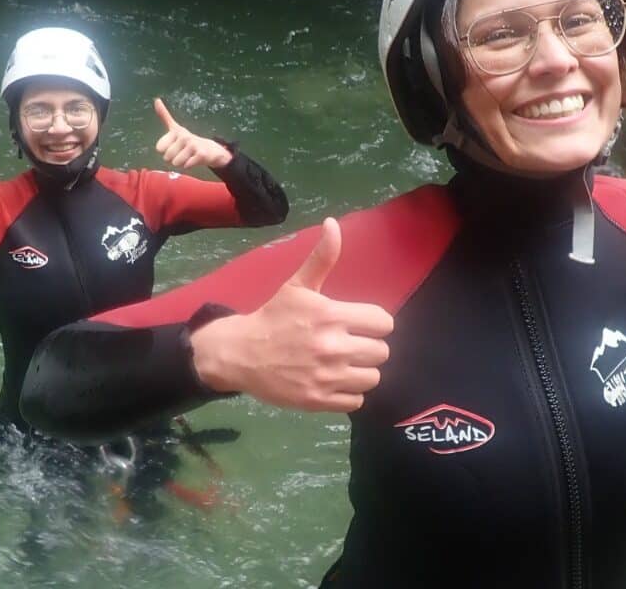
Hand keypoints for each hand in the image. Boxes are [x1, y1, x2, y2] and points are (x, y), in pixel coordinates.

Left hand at [154, 98, 232, 169]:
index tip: (173, 145)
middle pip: (167, 157)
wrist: (209, 149)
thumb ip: (164, 115)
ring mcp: (193, 145)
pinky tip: (194, 159)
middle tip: (181, 152)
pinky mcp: (200, 154)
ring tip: (188, 156)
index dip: (165, 150)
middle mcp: (184, 136)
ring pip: (176, 163)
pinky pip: (186, 165)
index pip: (159, 148)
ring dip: (181, 163)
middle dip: (173, 158)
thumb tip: (156, 99)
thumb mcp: (175, 128)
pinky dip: (189, 165)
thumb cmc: (187, 140)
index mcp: (175, 131)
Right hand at [189, 218, 393, 412]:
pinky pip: (356, 401)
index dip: (374, 323)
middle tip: (350, 346)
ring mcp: (326, 376)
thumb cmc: (274, 318)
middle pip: (381, 352)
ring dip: (361, 372)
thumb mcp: (297, 286)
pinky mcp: (319, 400)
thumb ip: (322, 257)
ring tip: (344, 365)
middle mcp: (332, 346)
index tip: (360, 325)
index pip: (384, 322)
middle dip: (369, 348)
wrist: (240, 354)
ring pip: (372, 378)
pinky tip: (333, 382)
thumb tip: (334, 224)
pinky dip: (348, 393)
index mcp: (331, 315)